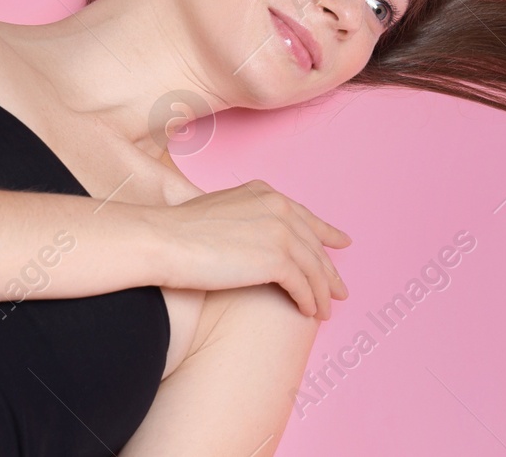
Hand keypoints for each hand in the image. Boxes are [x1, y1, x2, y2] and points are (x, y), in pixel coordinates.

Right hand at [147, 180, 351, 319]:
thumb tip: (251, 241)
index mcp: (264, 193)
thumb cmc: (178, 231)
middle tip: (340, 290)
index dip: (326, 233)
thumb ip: (243, 218)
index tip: (341, 242)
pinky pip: (302, 285)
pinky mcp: (277, 259)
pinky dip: (308, 301)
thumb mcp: (219, 211)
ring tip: (326, 311)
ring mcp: (280, 232)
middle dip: (329, 270)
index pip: (304, 216)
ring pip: (313, 267)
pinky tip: (309, 312)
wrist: (164, 240)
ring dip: (322, 292)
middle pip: (314, 243)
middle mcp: (278, 206)